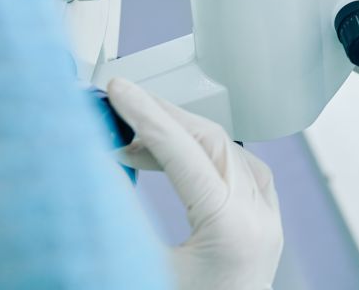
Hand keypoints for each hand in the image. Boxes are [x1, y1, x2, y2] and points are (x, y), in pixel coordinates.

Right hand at [105, 78, 281, 289]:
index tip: (119, 89)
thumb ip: (119, 223)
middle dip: (162, 118)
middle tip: (121, 105)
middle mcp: (257, 217)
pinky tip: (176, 158)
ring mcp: (268, 219)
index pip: (185, 151)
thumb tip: (89, 178)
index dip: (146, 115)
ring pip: (228, 152)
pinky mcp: (269, 225)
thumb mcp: (143, 270)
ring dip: (182, 138)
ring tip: (134, 143)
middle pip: (210, 142)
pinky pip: (245, 170)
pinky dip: (208, 155)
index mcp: (229, 227)